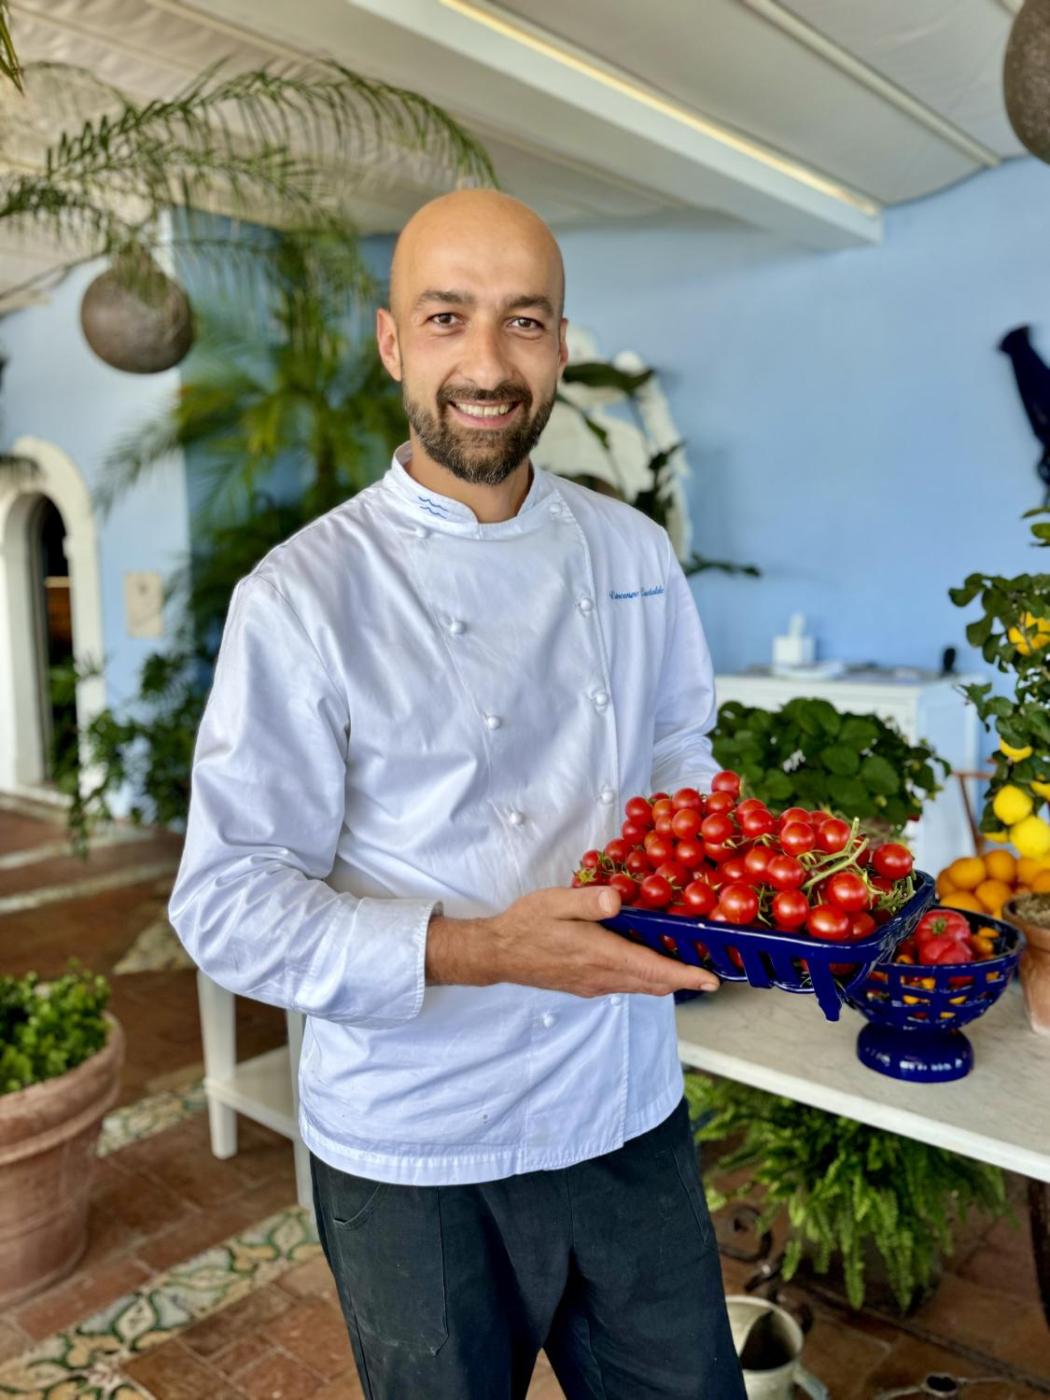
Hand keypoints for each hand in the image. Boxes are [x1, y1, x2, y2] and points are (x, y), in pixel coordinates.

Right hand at [427, 886, 719, 997]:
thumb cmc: (526, 923)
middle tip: (711, 971)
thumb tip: (618, 900)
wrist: (498, 953)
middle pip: (653, 983)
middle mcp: (601, 975)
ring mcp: (594, 984)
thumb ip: (587, 901)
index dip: (684, 976)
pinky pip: (625, 985)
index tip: (711, 980)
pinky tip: (649, 963)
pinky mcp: (587, 986)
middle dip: (684, 980)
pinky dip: (645, 978)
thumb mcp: (554, 901)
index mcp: (599, 954)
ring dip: (665, 980)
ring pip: (640, 986)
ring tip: (687, 966)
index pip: (651, 969)